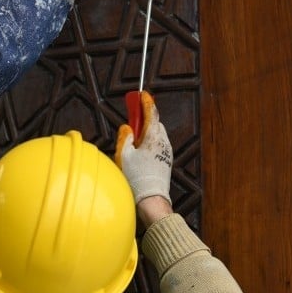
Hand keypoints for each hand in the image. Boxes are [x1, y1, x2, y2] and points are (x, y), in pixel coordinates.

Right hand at [115, 91, 172, 206]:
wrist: (151, 198)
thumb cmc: (137, 178)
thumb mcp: (124, 155)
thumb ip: (125, 137)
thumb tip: (127, 127)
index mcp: (152, 138)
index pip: (151, 113)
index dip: (146, 102)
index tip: (142, 94)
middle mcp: (163, 142)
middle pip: (155, 123)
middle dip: (145, 119)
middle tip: (133, 119)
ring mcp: (167, 151)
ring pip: (158, 134)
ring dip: (147, 132)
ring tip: (135, 141)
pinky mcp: (167, 160)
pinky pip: (159, 144)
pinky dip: (151, 142)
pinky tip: (142, 152)